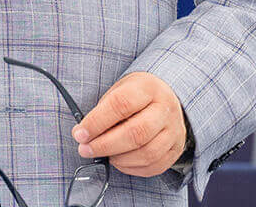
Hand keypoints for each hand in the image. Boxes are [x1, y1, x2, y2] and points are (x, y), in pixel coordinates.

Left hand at [71, 72, 188, 177]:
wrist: (167, 98)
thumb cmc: (138, 96)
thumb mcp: (120, 90)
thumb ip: (102, 111)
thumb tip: (82, 134)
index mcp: (148, 87)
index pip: (121, 104)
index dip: (97, 121)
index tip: (80, 133)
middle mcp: (165, 108)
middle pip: (136, 132)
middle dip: (105, 145)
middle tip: (85, 149)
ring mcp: (174, 130)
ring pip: (146, 153)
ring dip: (118, 159)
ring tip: (104, 154)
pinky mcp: (176, 149)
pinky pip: (153, 166)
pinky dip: (131, 168)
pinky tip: (119, 161)